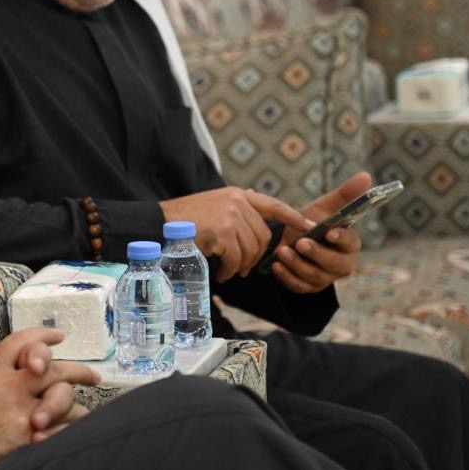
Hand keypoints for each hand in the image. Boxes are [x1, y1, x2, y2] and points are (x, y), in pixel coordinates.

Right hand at [0, 329, 99, 469]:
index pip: (23, 342)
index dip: (43, 336)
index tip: (58, 336)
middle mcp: (12, 386)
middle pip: (54, 368)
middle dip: (78, 369)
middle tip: (93, 375)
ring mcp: (22, 411)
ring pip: (63, 397)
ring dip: (76, 403)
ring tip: (86, 410)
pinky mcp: (28, 436)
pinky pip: (60, 429)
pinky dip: (69, 429)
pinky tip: (75, 431)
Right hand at [161, 187, 312, 280]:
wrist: (158, 223)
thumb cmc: (183, 220)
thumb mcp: (213, 207)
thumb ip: (235, 212)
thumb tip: (258, 226)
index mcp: (237, 195)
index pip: (274, 205)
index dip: (293, 217)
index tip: (309, 226)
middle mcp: (237, 202)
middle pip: (263, 236)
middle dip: (256, 256)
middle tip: (242, 268)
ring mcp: (230, 216)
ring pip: (251, 249)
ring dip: (242, 265)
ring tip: (231, 272)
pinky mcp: (222, 232)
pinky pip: (236, 258)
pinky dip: (230, 270)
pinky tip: (222, 274)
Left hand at [269, 172, 368, 293]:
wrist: (288, 238)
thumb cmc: (313, 222)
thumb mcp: (325, 206)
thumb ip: (345, 194)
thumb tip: (366, 175)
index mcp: (349, 243)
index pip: (350, 242)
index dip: (341, 238)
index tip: (329, 232)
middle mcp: (341, 263)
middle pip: (334, 263)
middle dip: (317, 253)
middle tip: (301, 243)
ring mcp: (325, 277)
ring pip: (315, 276)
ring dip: (298, 264)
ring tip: (282, 251)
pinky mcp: (308, 287)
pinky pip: (299, 286)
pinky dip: (286, 277)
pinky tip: (275, 266)